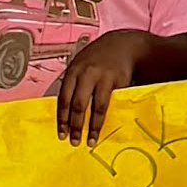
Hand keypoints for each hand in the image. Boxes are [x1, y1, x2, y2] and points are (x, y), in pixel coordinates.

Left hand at [56, 30, 146, 145]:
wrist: (124, 44)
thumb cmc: (99, 58)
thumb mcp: (82, 65)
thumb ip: (74, 83)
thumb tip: (66, 110)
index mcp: (73, 71)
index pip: (63, 98)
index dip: (62, 118)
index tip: (62, 133)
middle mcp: (86, 73)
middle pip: (78, 104)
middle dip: (75, 125)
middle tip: (74, 141)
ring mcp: (103, 77)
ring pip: (96, 106)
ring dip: (93, 126)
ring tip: (91, 140)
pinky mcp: (118, 81)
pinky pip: (111, 103)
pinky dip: (107, 117)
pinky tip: (105, 127)